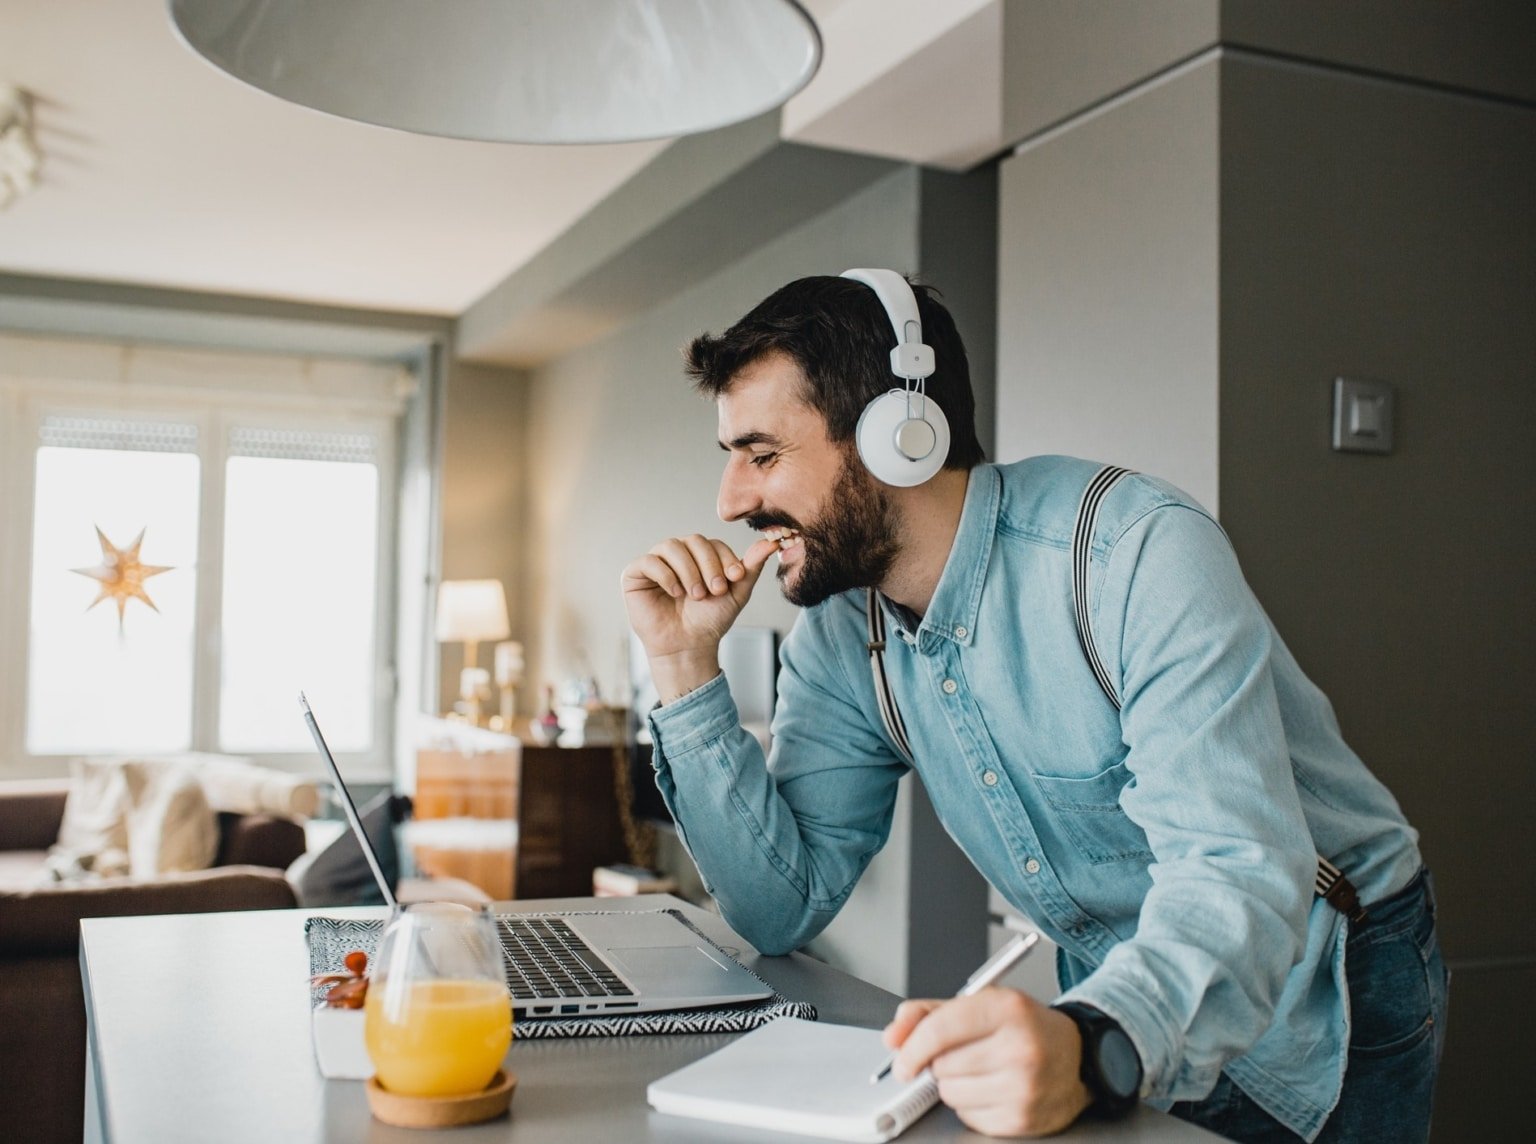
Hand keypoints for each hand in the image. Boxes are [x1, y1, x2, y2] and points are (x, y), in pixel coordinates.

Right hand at [620, 534, 778, 701]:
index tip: (736, 578)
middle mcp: (677, 554)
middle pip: (693, 541)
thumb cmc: (710, 620)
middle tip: (715, 590)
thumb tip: (771, 542)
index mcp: (699, 555)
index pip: (712, 542)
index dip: (725, 558)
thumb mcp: (736, 593)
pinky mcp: (635, 574)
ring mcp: (655, 562)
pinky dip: (666, 575)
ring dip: (688, 570)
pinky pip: (649, 561)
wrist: (688, 646)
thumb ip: (750, 567)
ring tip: (696, 594)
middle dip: (708, 565)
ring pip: (671, 546)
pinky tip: (675, 592)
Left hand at [883, 988, 1091, 1137]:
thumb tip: (892, 1038)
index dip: (910, 1047)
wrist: (1077, 1057)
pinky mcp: (1023, 1119)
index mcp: (1006, 1009)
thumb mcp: (980, 1003)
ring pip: (950, 1093)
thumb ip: (927, 1013)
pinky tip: (993, 1089)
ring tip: (982, 1070)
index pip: (939, 1030)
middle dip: (939, 1062)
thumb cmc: (1024, 1028)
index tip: (900, 1059)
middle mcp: (1019, 1048)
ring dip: (954, 1085)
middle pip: (941, 1065)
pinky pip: (968, 1117)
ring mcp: (1024, 1087)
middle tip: (963, 1054)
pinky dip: (972, 1105)